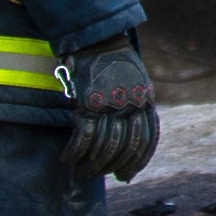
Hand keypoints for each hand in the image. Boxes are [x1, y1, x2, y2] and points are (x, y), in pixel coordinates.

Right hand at [62, 42, 158, 181]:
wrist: (97, 39)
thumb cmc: (114, 63)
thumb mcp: (136, 83)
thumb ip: (135, 108)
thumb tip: (125, 138)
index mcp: (146, 100)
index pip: (148, 140)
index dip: (137, 162)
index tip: (126, 176)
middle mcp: (132, 104)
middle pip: (126, 147)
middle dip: (111, 167)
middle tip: (97, 176)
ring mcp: (111, 104)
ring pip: (105, 146)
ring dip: (91, 164)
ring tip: (80, 171)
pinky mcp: (89, 102)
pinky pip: (84, 136)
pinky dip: (75, 151)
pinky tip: (67, 158)